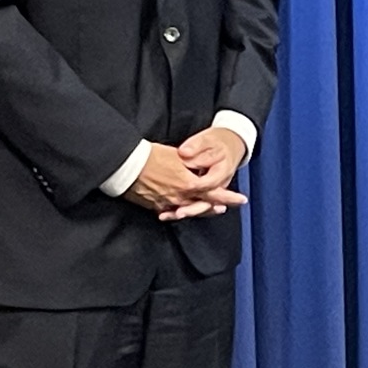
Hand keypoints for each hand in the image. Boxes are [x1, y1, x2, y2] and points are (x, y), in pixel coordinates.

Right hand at [121, 131, 247, 220]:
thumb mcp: (178, 156)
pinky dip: (179, 211)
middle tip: (227, 208)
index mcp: (188, 183)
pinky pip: (171, 212)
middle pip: (204, 206)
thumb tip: (200, 167)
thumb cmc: (151, 155)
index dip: (229, 196)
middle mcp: (180, 197)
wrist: (125, 164)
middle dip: (216, 207)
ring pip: (188, 211)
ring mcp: (167, 204)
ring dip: (200, 210)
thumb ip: (192, 165)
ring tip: (210, 209)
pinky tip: (183, 210)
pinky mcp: (155, 206)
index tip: (242, 199)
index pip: (215, 193)